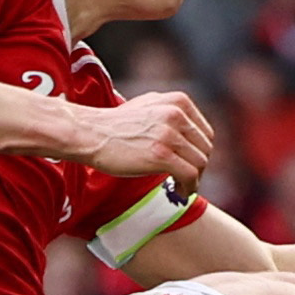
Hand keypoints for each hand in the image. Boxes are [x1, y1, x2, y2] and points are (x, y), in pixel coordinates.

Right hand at [83, 91, 214, 183]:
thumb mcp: (149, 107)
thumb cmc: (115, 124)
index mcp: (178, 101)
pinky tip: (179, 192)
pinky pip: (190, 175)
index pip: (205, 133)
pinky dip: (189, 187)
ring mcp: (169, 134)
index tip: (190, 165)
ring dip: (194, 180)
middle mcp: (177, 114)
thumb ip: (173, 115)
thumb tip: (193, 136)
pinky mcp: (160, 154)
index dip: (200, 153)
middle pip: (205, 149)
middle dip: (198, 168)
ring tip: (181, 188)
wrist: (89, 133)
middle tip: (185, 180)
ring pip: (200, 163)